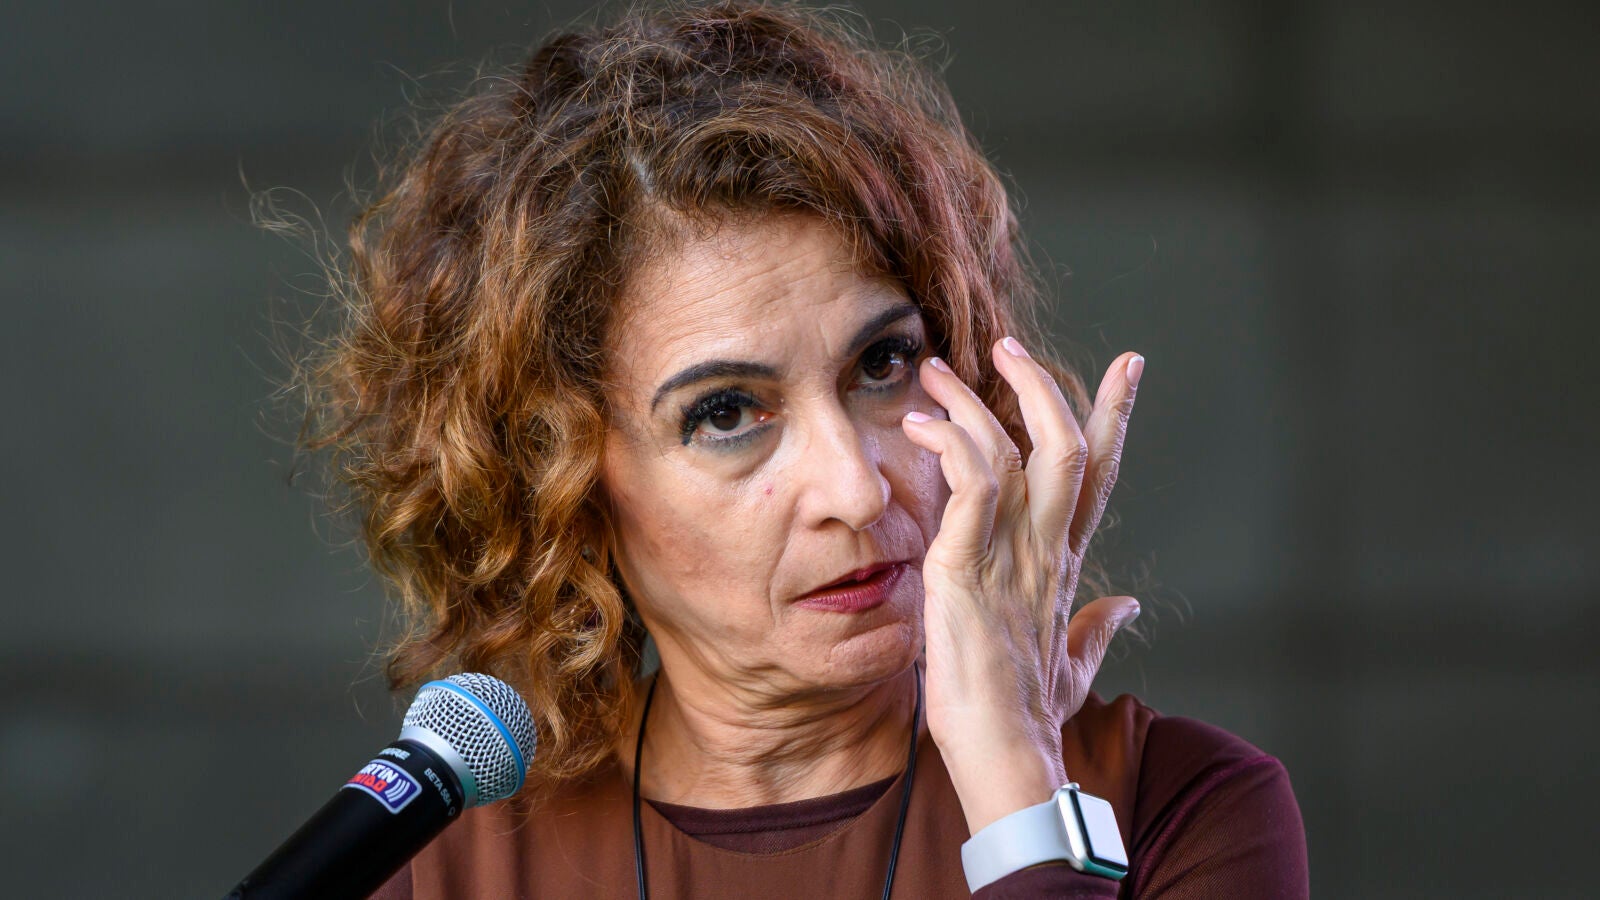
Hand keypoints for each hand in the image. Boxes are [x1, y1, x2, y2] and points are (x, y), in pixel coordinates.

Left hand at [901, 339, 1143, 832]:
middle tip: (1010, 344)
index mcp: (1067, 566)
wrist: (1010, 759)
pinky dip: (952, 446)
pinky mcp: (968, 567)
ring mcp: (1013, 555)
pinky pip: (973, 484)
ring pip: (1014, 449)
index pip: (1099, 475)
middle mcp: (1048, 551)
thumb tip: (1126, 607)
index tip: (1127, 366)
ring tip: (935, 371)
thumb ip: (1097, 627)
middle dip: (1043, 385)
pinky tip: (923, 430)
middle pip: (1069, 445)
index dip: (1114, 416)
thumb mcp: (1072, 662)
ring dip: (974, 401)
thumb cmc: (1031, 717)